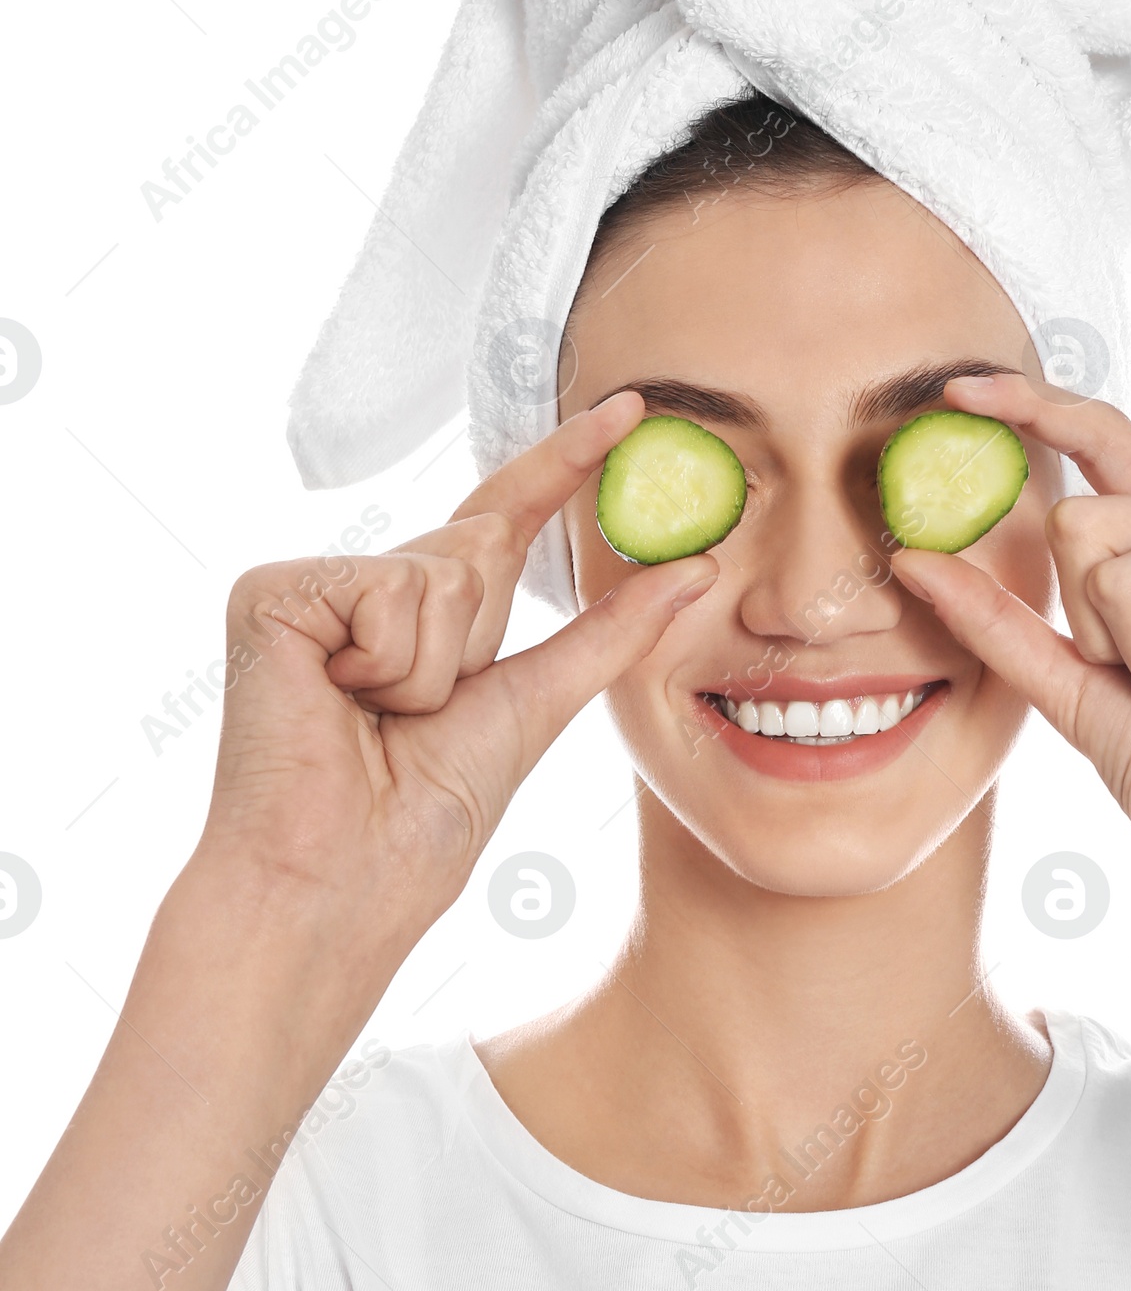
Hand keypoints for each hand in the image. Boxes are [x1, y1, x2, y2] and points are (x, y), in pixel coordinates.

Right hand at [192, 390, 716, 984]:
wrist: (340, 881)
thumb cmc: (423, 820)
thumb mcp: (538, 706)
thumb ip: (613, 632)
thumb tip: (698, 567)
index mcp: (427, 615)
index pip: (507, 518)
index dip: (565, 463)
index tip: (631, 408)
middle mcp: (370, 588)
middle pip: (481, 543)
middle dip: (476, 636)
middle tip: (418, 717)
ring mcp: (317, 586)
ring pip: (444, 568)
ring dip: (435, 667)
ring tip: (377, 720)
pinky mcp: (271, 591)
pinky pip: (391, 588)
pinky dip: (390, 662)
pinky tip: (339, 703)